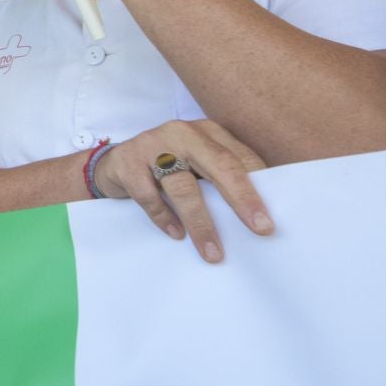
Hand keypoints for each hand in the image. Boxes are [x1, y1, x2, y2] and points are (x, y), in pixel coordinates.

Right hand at [91, 120, 273, 262]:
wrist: (114, 164)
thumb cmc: (166, 168)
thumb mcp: (196, 165)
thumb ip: (221, 178)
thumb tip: (258, 213)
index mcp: (207, 132)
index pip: (239, 158)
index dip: (258, 188)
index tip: (271, 218)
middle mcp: (182, 133)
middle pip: (219, 165)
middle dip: (241, 198)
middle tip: (259, 229)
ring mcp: (152, 145)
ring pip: (183, 186)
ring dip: (200, 222)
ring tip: (213, 252)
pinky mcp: (127, 162)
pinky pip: (148, 195)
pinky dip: (164, 218)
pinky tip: (176, 234)